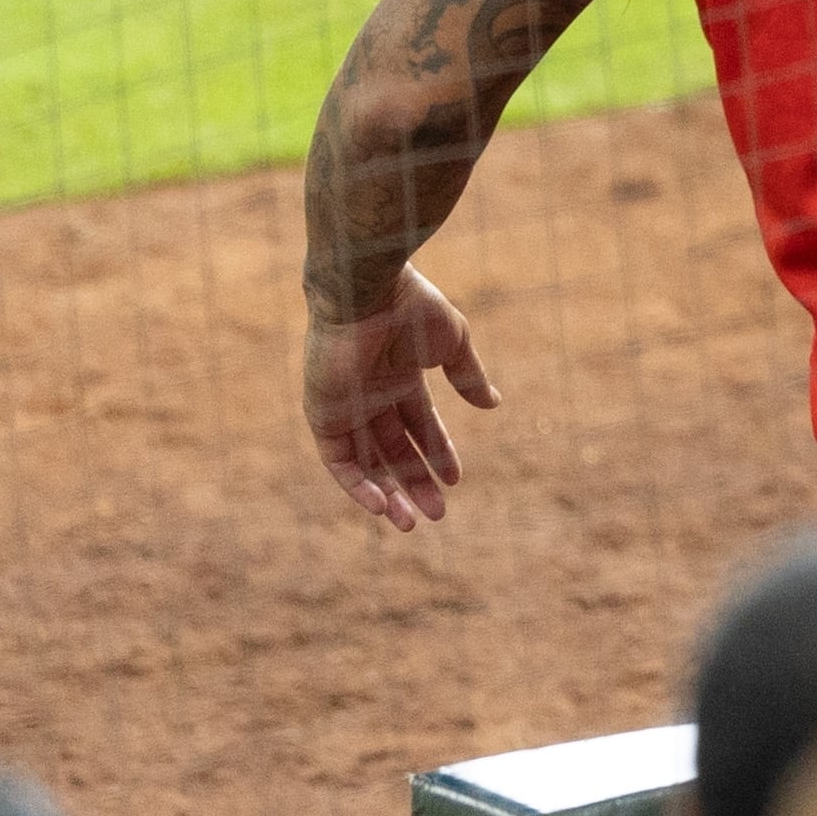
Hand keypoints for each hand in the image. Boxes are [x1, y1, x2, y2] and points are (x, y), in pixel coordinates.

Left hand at [305, 268, 497, 529]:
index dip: (438, 453)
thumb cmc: (413, 309)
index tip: (457, 480)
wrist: (369, 292)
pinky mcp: (323, 416)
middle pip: (394, 451)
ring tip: (412, 523)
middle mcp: (370, 396)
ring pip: (366, 463)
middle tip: (438, 515)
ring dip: (387, 494)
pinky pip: (338, 461)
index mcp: (400, 377)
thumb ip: (468, 376)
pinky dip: (358, 485)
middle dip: (416, 483)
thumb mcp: (452, 344)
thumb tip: (493, 405)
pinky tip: (381, 505)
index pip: (420, 425)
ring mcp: (345, 408)